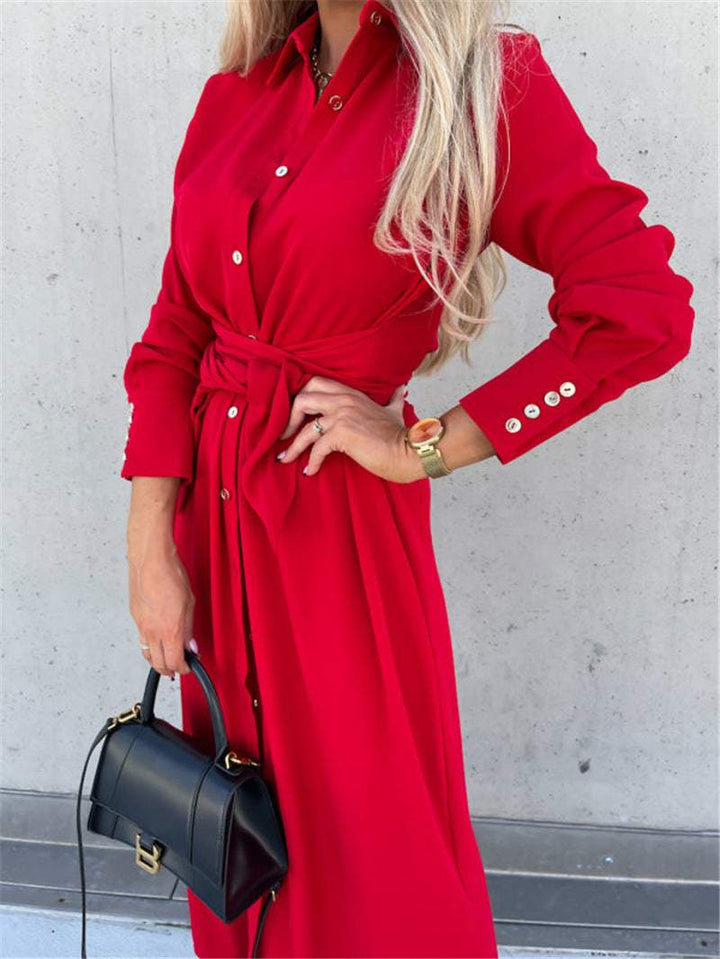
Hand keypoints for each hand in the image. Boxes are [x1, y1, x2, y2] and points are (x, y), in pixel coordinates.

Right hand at [127, 541, 195, 678]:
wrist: (151, 560)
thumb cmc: (171, 575)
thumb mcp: (189, 604)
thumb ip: (189, 629)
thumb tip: (191, 646)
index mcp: (169, 630)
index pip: (174, 661)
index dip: (183, 668)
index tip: (189, 666)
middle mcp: (152, 631)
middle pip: (158, 664)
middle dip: (169, 670)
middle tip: (177, 668)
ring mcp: (140, 625)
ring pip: (146, 653)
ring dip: (157, 660)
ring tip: (166, 658)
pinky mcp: (134, 616)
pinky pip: (141, 638)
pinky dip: (149, 645)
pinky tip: (157, 640)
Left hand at [276, 376, 425, 482]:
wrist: (410, 451)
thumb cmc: (401, 435)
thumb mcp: (395, 410)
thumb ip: (393, 399)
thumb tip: (401, 389)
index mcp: (351, 393)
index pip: (315, 383)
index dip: (300, 397)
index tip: (295, 417)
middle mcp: (344, 400)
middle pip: (302, 399)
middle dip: (288, 419)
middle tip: (284, 436)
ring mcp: (342, 416)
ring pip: (305, 429)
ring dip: (292, 447)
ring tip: (284, 459)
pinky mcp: (342, 435)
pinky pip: (317, 449)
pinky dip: (311, 462)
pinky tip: (310, 472)